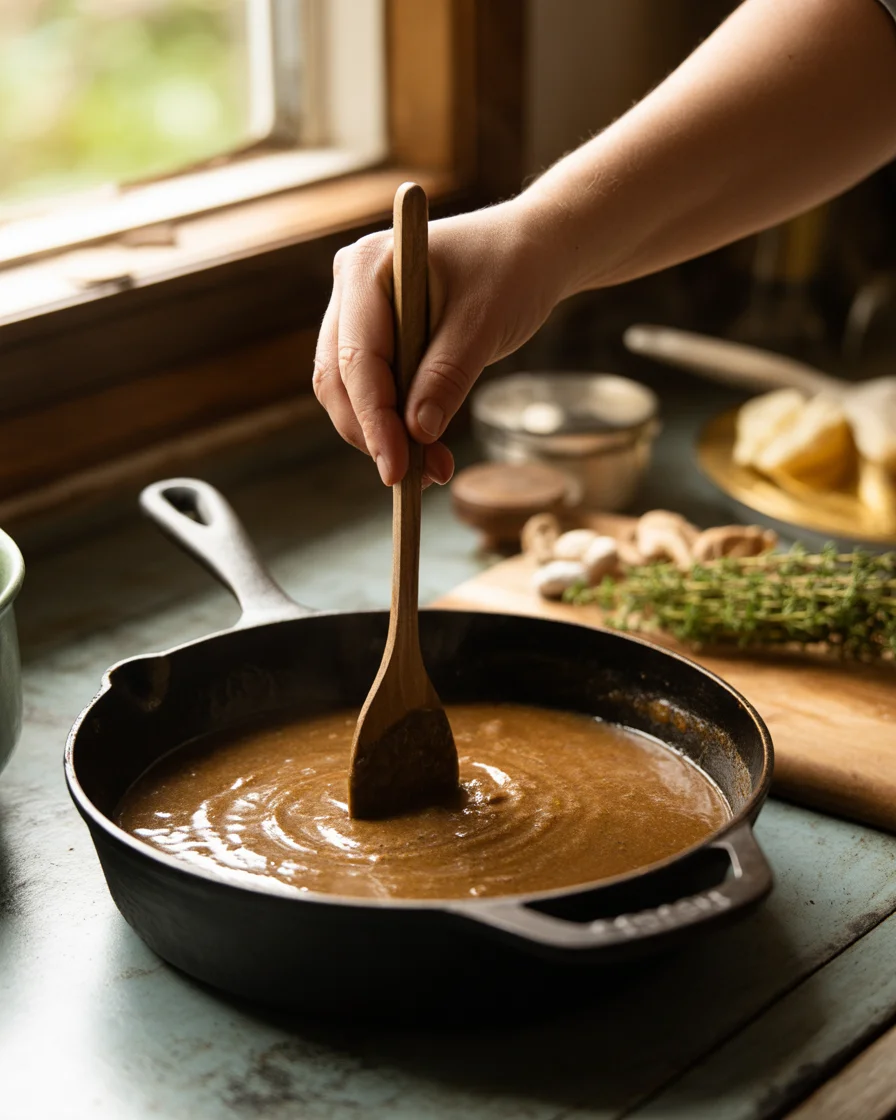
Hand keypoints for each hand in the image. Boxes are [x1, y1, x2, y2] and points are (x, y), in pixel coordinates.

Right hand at [312, 198, 563, 485]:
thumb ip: (447, 376)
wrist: (531, 252)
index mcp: (366, 267)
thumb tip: (416, 434)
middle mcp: (349, 288)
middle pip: (338, 380)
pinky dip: (393, 423)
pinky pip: (369, 389)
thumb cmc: (510, 272)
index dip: (374, 419)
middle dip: (374, 434)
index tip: (396, 468)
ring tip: (432, 468)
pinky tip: (427, 447)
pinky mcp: (374, 337)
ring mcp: (356, 313)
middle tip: (416, 478)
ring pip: (347, 392)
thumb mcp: (484, 324)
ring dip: (383, 436)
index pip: (356, 358)